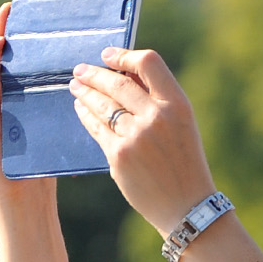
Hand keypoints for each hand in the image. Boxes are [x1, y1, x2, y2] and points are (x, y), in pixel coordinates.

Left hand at [69, 49, 215, 236]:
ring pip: (102, 105)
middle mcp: (157, 117)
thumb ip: (159, 101)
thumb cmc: (184, 163)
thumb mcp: (183, 125)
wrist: (187, 206)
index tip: (107, 55)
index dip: (124, 55)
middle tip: (80, 71)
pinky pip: (97, 128)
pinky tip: (81, 110)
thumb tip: (123, 76)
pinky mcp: (119, 156)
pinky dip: (86, 116)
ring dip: (85, 93)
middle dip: (94, 74)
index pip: (149, 63)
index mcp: (178, 105)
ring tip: (75, 87)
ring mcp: (136, 137)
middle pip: (117, 83)